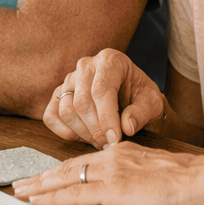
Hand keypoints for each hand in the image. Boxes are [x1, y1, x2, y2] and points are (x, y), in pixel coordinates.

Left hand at [11, 143, 203, 204]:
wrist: (197, 178)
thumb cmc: (184, 178)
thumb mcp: (152, 169)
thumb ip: (134, 172)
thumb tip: (126, 183)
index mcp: (119, 153)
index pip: (81, 161)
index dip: (59, 170)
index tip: (44, 177)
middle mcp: (109, 158)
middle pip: (66, 167)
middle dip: (41, 177)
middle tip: (20, 184)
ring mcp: (109, 173)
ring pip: (65, 178)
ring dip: (40, 187)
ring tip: (21, 192)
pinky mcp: (112, 190)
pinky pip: (75, 194)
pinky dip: (54, 198)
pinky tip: (40, 202)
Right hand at [43, 48, 164, 148]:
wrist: (132, 99)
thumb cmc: (142, 98)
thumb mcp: (153, 103)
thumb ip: (141, 113)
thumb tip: (126, 126)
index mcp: (110, 60)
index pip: (101, 90)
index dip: (107, 118)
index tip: (115, 139)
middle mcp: (86, 65)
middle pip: (82, 102)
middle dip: (96, 129)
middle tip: (109, 144)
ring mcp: (69, 79)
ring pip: (66, 110)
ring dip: (83, 133)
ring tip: (100, 141)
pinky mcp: (58, 95)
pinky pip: (51, 116)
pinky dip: (65, 132)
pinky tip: (83, 137)